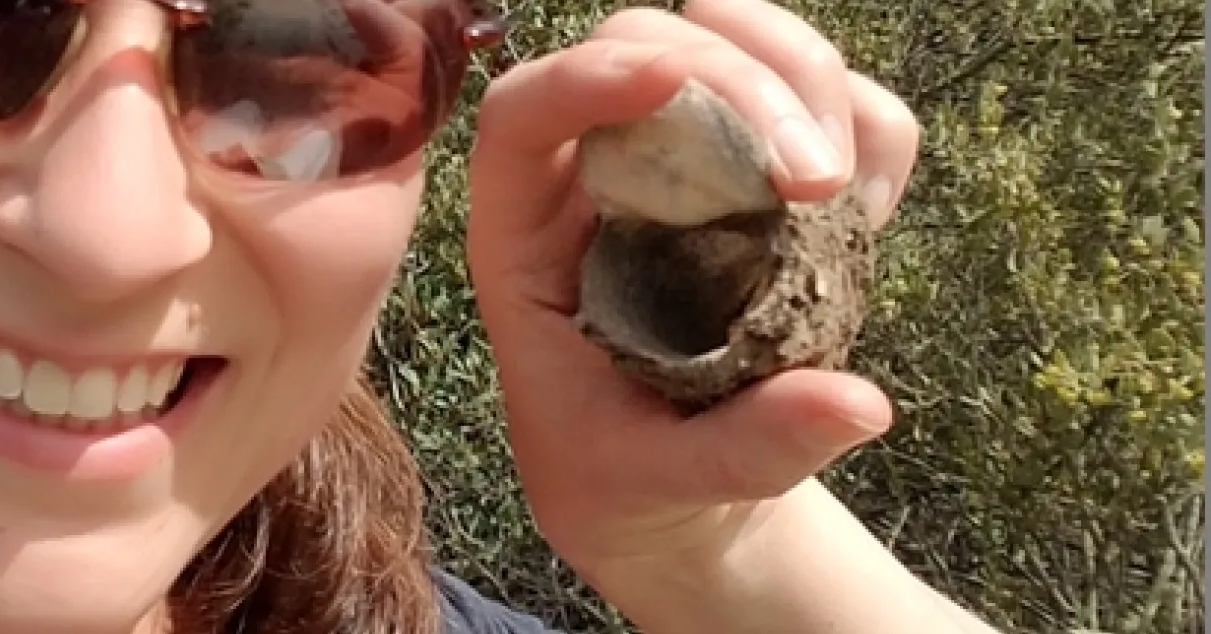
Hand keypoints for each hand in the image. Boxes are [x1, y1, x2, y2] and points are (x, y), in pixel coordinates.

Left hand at [463, 0, 921, 568]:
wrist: (675, 496)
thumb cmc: (625, 480)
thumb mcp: (661, 483)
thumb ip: (743, 449)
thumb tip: (855, 404)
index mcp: (527, 238)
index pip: (525, 115)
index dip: (582, 77)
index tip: (664, 78)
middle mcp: (599, 179)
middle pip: (645, 47)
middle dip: (733, 82)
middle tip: (808, 179)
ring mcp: (688, 165)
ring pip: (736, 47)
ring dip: (802, 80)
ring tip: (836, 184)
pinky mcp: (770, 179)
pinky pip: (828, 106)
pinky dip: (867, 127)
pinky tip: (868, 203)